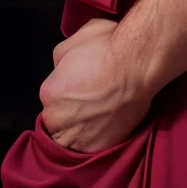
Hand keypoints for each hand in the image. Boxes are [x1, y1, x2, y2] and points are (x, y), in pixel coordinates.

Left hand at [39, 19, 151, 150]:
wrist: (138, 65)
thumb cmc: (108, 47)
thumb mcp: (75, 39)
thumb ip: (61, 58)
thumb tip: (62, 68)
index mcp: (48, 91)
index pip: (51, 97)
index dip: (66, 92)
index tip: (81, 87)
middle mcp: (57, 117)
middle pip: (57, 121)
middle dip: (69, 113)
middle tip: (91, 103)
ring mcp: (77, 135)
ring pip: (70, 139)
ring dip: (79, 131)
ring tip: (97, 119)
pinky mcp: (98, 146)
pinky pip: (89, 149)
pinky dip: (95, 140)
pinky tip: (106, 127)